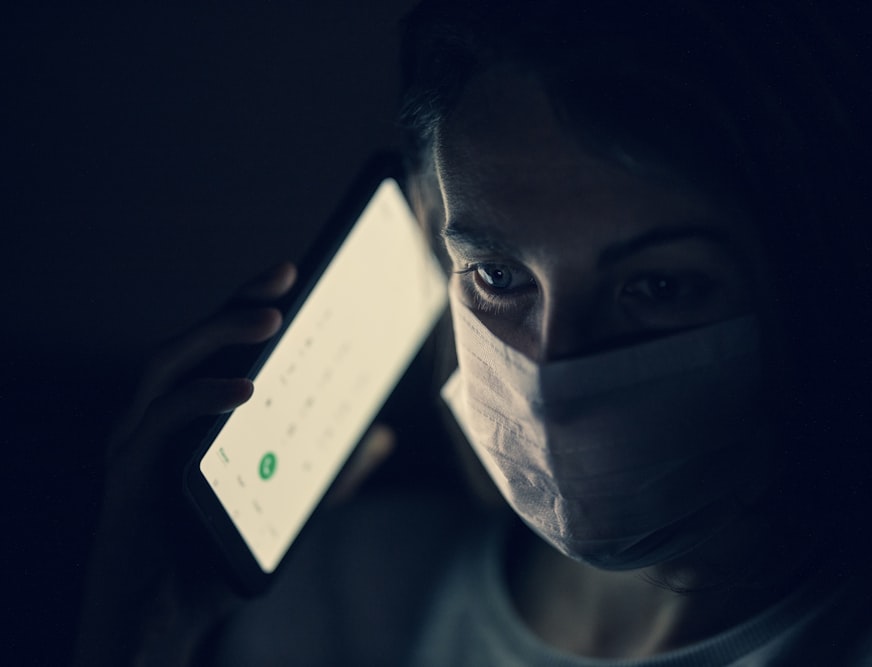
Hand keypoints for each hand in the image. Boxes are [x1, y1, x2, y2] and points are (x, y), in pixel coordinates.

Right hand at [74, 263, 394, 665]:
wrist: (160, 624)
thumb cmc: (211, 556)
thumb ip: (326, 473)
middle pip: (189, 340)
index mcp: (189, 419)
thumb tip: (380, 437)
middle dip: (235, 303)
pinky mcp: (125, 477)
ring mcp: (134, 445)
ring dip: (214, 335)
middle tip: (286, 276)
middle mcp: (155, 420)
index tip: (296, 272)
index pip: (217, 346)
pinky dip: (200, 399)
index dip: (249, 304)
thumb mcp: (281, 505)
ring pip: (163, 366)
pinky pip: (157, 424)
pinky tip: (245, 390)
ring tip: (270, 319)